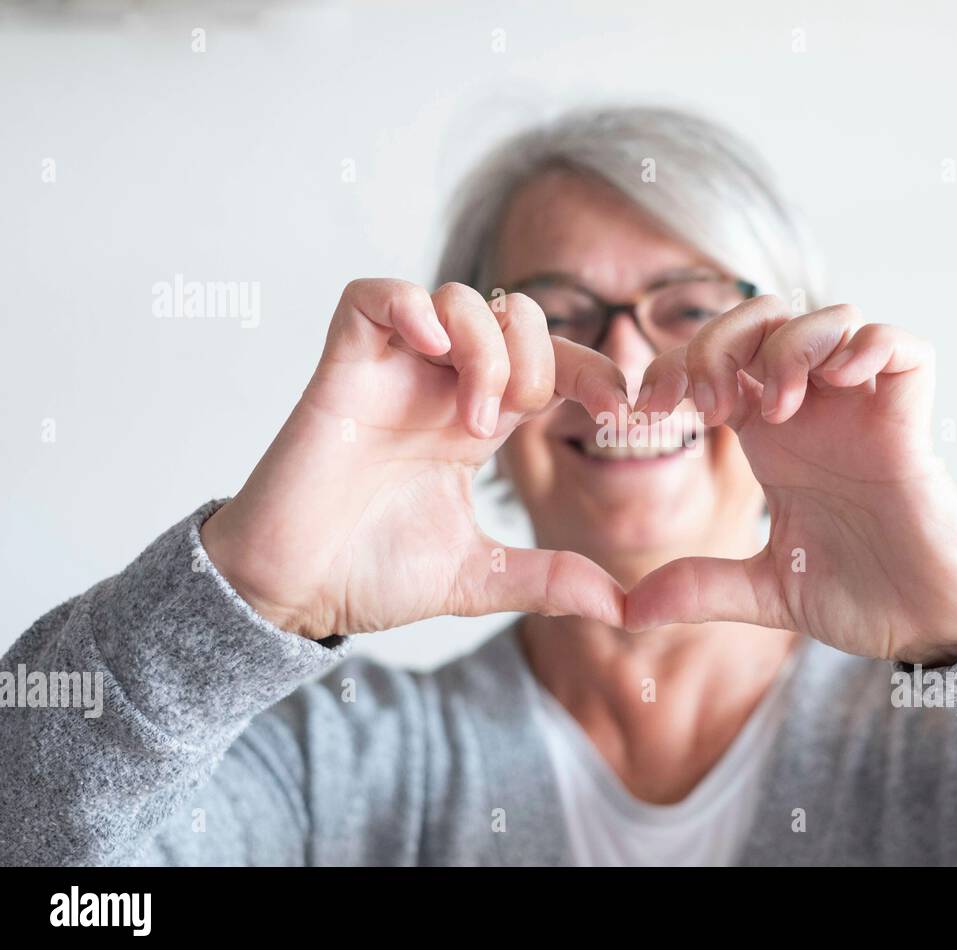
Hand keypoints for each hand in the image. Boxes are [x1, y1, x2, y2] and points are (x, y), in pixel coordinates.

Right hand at [200, 279, 627, 637]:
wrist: (292, 593)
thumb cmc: (370, 574)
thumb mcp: (481, 577)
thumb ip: (549, 580)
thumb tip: (622, 605)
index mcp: (477, 423)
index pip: (552, 365)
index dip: (595, 372)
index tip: (622, 411)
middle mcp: (440, 388)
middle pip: (514, 316)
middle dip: (540, 356)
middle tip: (520, 418)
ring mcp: (392, 373)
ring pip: (458, 299)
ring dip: (485, 347)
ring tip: (472, 420)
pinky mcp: (342, 367)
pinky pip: (374, 295)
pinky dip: (410, 306)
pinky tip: (431, 351)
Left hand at [625, 295, 956, 664]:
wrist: (930, 621)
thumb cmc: (861, 592)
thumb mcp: (767, 591)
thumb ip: (702, 589)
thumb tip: (631, 610)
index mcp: (771, 435)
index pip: (716, 362)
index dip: (674, 366)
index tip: (646, 410)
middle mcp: (814, 409)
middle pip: (763, 318)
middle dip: (721, 340)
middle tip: (709, 403)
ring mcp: (865, 407)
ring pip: (828, 317)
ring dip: (789, 346)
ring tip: (778, 408)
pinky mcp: (913, 416)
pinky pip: (900, 346)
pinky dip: (868, 346)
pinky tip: (841, 382)